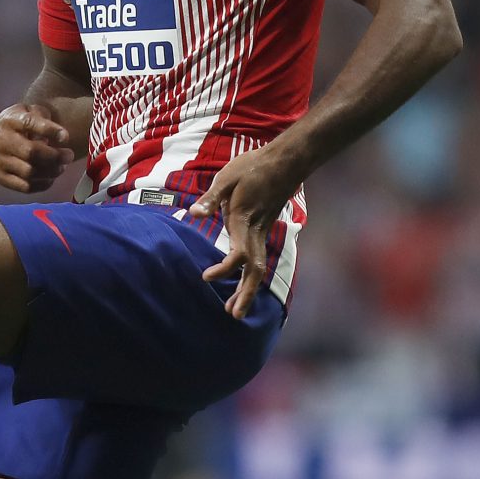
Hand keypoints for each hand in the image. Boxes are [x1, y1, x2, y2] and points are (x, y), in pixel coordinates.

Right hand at [0, 103, 77, 193]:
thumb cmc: (19, 125)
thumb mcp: (30, 111)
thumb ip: (45, 118)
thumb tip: (62, 137)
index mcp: (10, 120)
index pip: (30, 123)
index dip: (50, 130)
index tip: (66, 137)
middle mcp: (1, 140)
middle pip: (31, 152)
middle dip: (55, 156)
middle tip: (69, 155)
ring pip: (30, 172)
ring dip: (51, 171)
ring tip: (61, 166)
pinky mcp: (1, 177)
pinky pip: (26, 186)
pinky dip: (43, 184)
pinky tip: (50, 177)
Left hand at [185, 146, 302, 318]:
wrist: (285, 162)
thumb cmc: (252, 167)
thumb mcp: (227, 177)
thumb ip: (211, 198)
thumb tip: (194, 214)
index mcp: (244, 220)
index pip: (238, 254)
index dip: (224, 269)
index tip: (206, 277)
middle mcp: (256, 231)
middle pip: (255, 270)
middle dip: (245, 294)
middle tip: (234, 316)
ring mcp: (262, 232)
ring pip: (258, 268)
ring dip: (248, 290)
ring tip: (236, 310)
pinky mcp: (263, 230)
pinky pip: (258, 260)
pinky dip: (250, 277)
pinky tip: (242, 286)